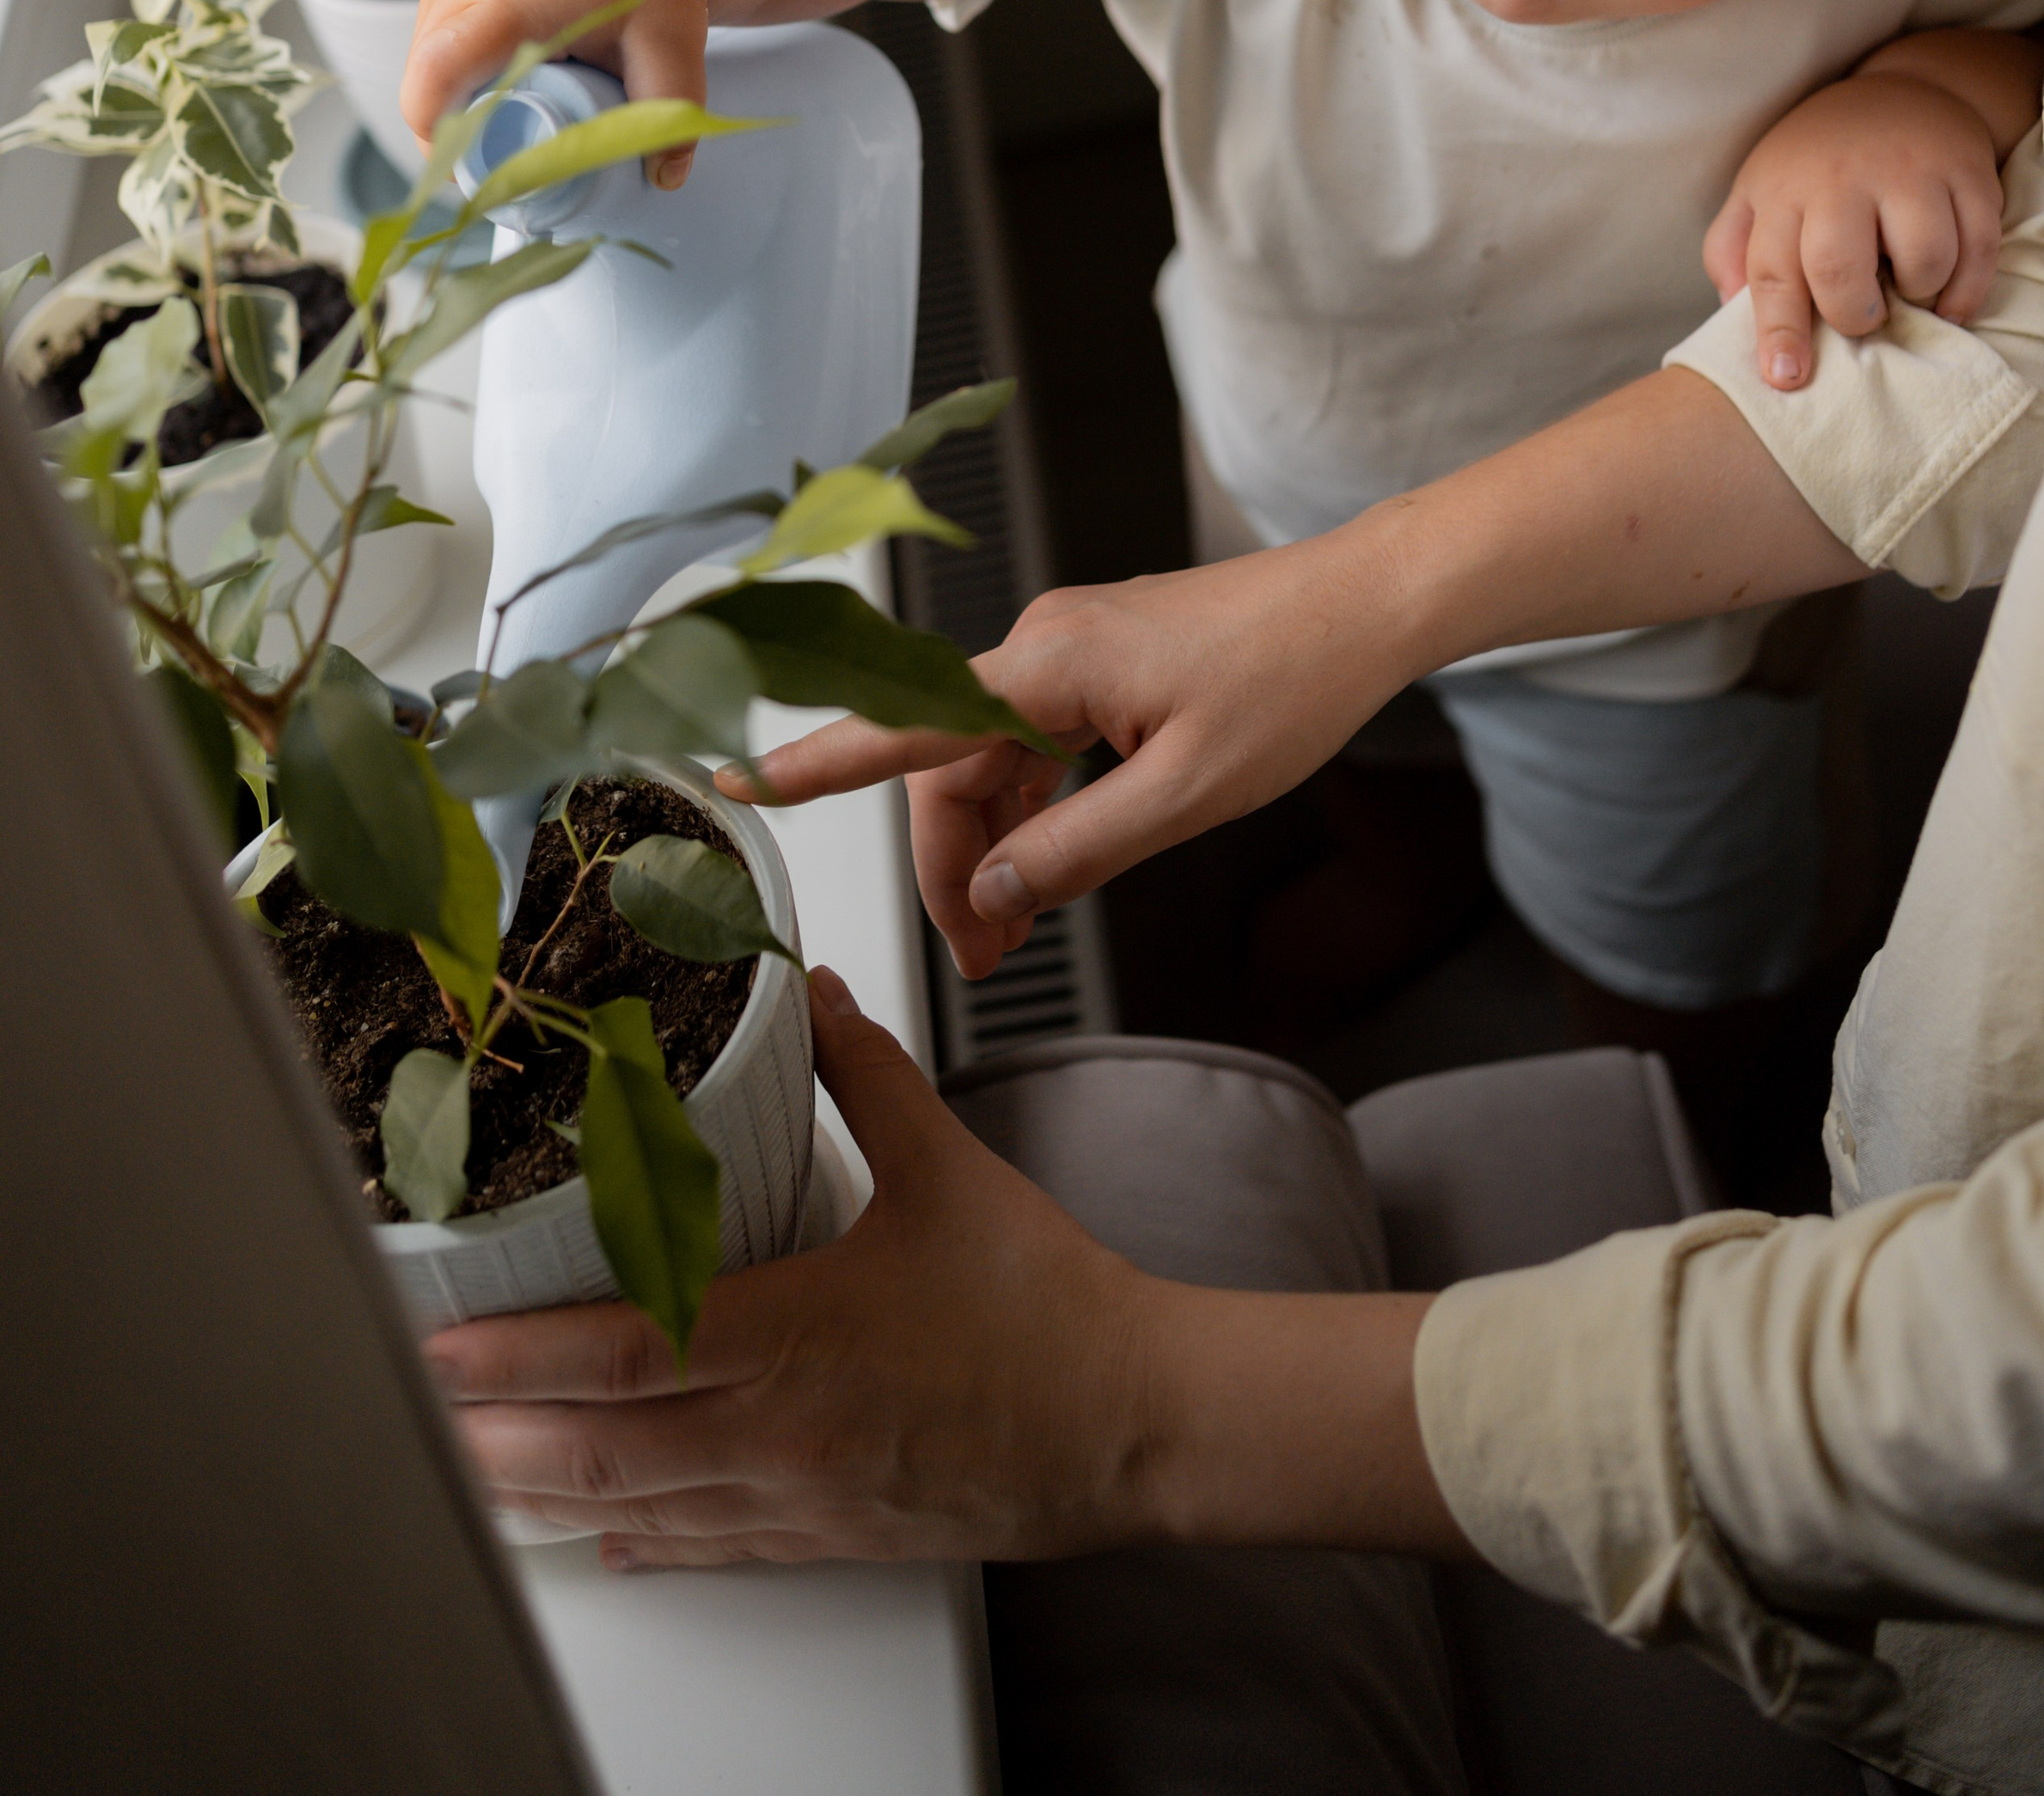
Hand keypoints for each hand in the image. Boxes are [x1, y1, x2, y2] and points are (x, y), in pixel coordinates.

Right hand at [400, 0, 712, 181]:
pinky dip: (459, 78)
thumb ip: (672, 104)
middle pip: (423, 84)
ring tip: (520, 123)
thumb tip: (667, 177)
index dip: (441, 135)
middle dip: (455, 136)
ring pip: (425, 68)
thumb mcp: (671, 32)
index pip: (438, 74)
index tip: (477, 173)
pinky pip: (434, 46)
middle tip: (513, 166)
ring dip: (458, 106)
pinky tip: (505, 91)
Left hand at [424, 968, 1448, 1567]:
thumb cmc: (1047, 1308)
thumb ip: (867, 1073)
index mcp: (800, 1334)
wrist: (1131, 1419)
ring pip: (635, 1510)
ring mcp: (797, 1497)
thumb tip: (816, 991)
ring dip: (541, 1495)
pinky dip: (635, 1540)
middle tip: (415, 1418)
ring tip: (471, 1473)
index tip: (443, 1345)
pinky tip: (600, 1537)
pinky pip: (705, 1547)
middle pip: (599, 1451)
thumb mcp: (947, 1166)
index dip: (518, 1356)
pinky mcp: (826, 1533)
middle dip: (492, 1439)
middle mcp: (781, 1431)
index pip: (626, 1349)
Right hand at [725, 533, 1411, 974]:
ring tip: (1018, 936)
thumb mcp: (1188, 795)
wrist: (1363, 607)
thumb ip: (1079, 848)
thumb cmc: (1293, 681)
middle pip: (947, 767)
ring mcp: (1068, 650)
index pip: (904, 724)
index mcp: (1048, 665)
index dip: (815, 762)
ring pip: (987, 762)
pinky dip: (1031, 809)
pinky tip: (1050, 865)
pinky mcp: (1097, 661)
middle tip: (987, 961)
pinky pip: (1031, 743)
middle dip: (953, 868)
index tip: (739, 781)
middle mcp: (1041, 645)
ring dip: (995, 847)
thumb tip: (995, 893)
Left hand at [1704, 71, 2007, 391]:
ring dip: (1918, 294)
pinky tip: (1949, 299)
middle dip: (1853, 315)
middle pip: (1842, 269)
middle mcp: (1844, 176)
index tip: (1786, 378)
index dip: (1779, 332)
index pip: (1773, 271)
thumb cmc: (1817, 161)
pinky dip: (1967, 290)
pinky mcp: (1969, 173)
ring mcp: (1911, 171)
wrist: (1898, 92)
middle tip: (1860, 320)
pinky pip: (1980, 249)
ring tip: (1905, 287)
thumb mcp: (1757, 191)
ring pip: (1924, 261)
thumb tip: (1730, 312)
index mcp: (1785, 189)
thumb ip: (1732, 250)